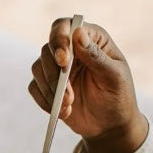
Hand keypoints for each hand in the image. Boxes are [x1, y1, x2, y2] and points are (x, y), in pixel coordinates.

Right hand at [28, 19, 147, 152]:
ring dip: (50, 89)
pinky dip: (45, 101)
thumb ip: (96, 56)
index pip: (65, 27)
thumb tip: (78, 34)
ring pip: (38, 68)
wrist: (110, 125)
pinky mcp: (48, 86)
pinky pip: (34, 88)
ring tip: (68, 106)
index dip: (59, 40)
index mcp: (90, 39)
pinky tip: (63, 111)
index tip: (63, 61)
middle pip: (47, 49)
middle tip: (69, 96)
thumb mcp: (114, 76)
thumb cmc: (118, 97)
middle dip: (55, 74)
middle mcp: (71, 49)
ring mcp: (57, 67)